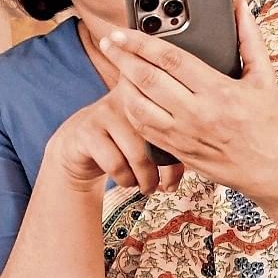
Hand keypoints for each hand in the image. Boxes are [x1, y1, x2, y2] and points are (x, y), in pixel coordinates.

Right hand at [41, 93, 181, 194]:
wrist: (81, 144)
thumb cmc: (127, 141)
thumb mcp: (153, 136)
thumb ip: (175, 140)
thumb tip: (196, 164)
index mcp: (151, 91)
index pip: (177, 123)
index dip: (181, 155)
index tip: (176, 177)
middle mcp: (129, 95)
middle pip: (160, 139)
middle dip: (166, 171)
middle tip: (166, 186)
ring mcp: (106, 110)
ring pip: (138, 155)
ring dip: (146, 180)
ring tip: (146, 187)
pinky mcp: (88, 129)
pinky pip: (115, 164)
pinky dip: (125, 180)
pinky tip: (126, 180)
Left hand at [97, 0, 277, 193]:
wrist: (272, 170)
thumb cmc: (268, 121)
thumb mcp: (264, 77)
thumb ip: (249, 39)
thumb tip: (239, 6)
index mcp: (218, 90)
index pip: (170, 59)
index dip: (141, 42)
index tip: (122, 31)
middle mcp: (197, 113)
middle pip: (147, 80)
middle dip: (122, 57)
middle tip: (108, 41)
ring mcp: (184, 135)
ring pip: (138, 106)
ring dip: (122, 83)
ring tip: (117, 65)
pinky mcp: (178, 151)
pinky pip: (143, 129)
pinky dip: (130, 109)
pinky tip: (127, 94)